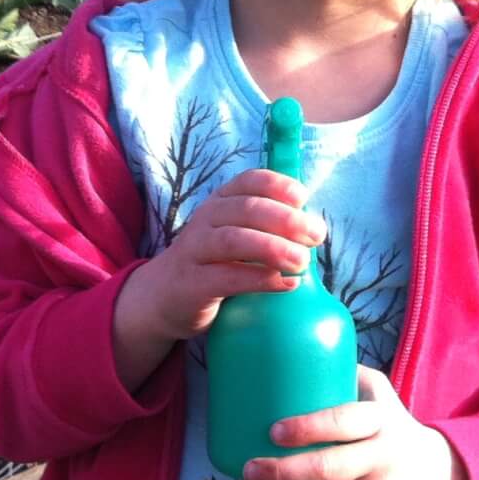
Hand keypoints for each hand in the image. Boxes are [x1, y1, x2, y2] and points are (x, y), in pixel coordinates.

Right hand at [112, 169, 322, 389]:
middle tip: (316, 235)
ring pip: (234, 240)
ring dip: (273, 247)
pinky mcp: (192, 284)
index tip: (303, 198)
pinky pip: (226, 278)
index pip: (249, 181)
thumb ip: (266, 227)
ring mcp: (195, 251)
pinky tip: (285, 284)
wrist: (162, 297)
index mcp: (220, 202)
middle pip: (246, 209)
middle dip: (286, 219)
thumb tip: (314, 228)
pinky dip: (259, 279)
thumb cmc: (213, 263)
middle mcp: (205, 220)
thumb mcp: (234, 235)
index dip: (278, 185)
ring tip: (302, 261)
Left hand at [242, 366, 471, 479]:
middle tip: (250, 466)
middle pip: (326, 470)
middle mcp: (385, 460)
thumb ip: (345, 375)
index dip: (306, 427)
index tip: (273, 430)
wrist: (439, 479)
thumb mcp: (380, 394)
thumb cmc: (394, 427)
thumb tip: (295, 352)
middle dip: (282, 471)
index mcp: (383, 421)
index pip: (342, 422)